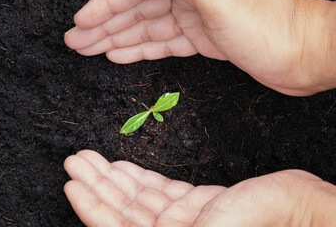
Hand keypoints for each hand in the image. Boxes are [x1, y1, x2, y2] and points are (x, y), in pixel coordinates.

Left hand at [64, 150, 335, 225]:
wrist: (304, 209)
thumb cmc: (266, 221)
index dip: (92, 209)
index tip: (72, 184)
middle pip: (123, 213)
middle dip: (96, 186)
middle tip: (75, 161)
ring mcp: (186, 224)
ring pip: (138, 200)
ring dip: (112, 177)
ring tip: (88, 157)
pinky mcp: (198, 206)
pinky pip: (159, 192)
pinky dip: (139, 177)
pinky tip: (121, 166)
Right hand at [65, 0, 335, 95]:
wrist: (304, 56)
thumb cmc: (269, 25)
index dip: (105, 5)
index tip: (80, 23)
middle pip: (136, 6)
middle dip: (103, 24)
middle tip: (75, 41)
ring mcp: (197, 15)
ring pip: (147, 25)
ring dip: (116, 37)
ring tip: (89, 50)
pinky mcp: (204, 37)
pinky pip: (163, 41)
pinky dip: (141, 48)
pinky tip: (120, 53)